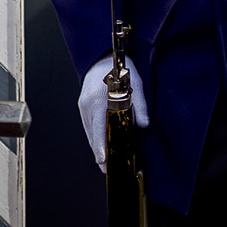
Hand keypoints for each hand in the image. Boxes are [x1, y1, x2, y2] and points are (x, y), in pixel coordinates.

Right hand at [77, 54, 149, 169]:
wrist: (102, 57)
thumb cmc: (119, 69)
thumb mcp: (135, 84)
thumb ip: (139, 105)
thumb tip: (144, 125)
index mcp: (98, 99)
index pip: (99, 129)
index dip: (101, 148)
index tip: (104, 161)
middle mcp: (87, 104)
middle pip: (92, 135)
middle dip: (99, 154)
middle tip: (107, 169)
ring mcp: (82, 106)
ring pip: (89, 133)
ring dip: (96, 147)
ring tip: (104, 162)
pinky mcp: (82, 106)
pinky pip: (88, 126)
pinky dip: (94, 137)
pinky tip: (100, 146)